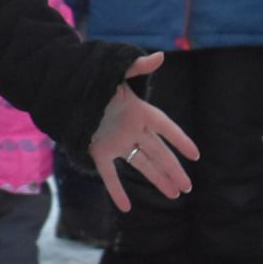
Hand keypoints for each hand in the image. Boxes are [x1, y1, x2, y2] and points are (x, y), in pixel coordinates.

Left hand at [87, 52, 199, 211]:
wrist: (66, 89)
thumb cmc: (94, 79)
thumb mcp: (115, 72)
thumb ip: (137, 66)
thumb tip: (160, 56)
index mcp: (139, 111)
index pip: (165, 126)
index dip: (180, 139)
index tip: (196, 154)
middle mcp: (132, 129)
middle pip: (157, 152)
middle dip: (173, 169)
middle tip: (188, 187)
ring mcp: (117, 142)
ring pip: (142, 164)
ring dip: (157, 180)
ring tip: (174, 195)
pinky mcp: (99, 151)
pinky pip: (110, 174)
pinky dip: (117, 190)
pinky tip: (126, 208)